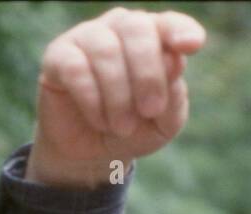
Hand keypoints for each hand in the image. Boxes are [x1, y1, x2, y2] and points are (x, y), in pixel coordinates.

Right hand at [27, 6, 206, 188]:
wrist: (92, 153)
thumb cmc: (134, 129)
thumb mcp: (163, 124)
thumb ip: (174, 98)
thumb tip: (172, 65)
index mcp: (154, 38)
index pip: (169, 23)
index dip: (181, 30)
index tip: (192, 45)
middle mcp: (121, 28)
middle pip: (138, 28)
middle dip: (148, 74)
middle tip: (150, 111)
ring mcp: (88, 37)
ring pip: (106, 50)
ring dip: (118, 96)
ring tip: (121, 127)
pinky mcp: (58, 56)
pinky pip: (76, 68)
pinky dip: (92, 100)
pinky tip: (99, 120)